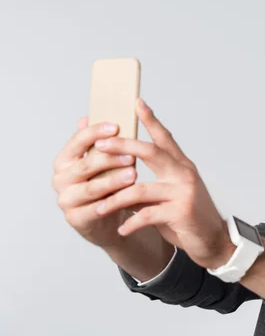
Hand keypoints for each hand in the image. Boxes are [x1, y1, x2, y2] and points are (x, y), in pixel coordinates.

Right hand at [52, 117, 138, 247]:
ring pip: (91, 188)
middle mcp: (60, 178)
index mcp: (65, 159)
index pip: (78, 140)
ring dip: (113, 181)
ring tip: (133, 175)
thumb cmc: (105, 185)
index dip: (96, 132)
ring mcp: (66, 199)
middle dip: (109, 159)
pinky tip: (127, 198)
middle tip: (132, 156)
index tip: (116, 126)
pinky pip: (96, 210)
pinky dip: (112, 203)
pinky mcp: (76, 219)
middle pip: (86, 165)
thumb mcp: (101, 163)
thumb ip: (96, 142)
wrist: (105, 220)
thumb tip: (88, 115)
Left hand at [91, 99, 232, 268]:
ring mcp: (183, 192)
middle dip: (122, 146)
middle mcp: (184, 174)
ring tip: (100, 206)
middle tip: (100, 144)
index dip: (151, 119)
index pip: (165, 138)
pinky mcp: (180, 212)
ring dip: (116, 198)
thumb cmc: (188, 216)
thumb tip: (122, 175)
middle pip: (151, 152)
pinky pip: (147, 214)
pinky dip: (131, 223)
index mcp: (182, 166)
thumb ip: (152, 182)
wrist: (213, 240)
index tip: (136, 102)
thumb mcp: (172, 194)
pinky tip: (121, 229)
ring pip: (140, 188)